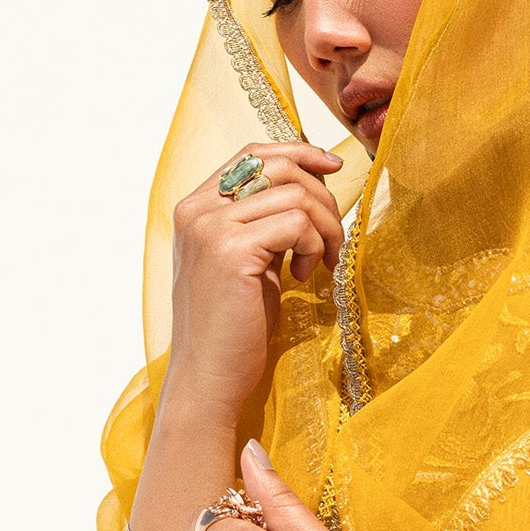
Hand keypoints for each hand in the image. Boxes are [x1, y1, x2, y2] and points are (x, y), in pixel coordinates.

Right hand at [166, 142, 344, 419]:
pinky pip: (297, 222)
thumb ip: (263, 222)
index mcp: (195, 207)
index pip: (252, 153)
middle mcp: (197, 210)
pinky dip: (314, 246)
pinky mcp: (232, 250)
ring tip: (319, 265)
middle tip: (333, 241)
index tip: (333, 169)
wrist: (209, 377)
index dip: (299, 153)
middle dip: (322, 197)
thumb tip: (309, 188)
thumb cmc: (234, 327)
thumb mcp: (248, 261)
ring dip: (324, 228)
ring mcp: (211, 227)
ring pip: (295, 193)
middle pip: (278, 166)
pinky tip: (303, 277)